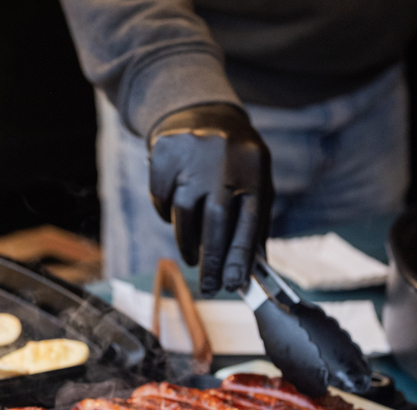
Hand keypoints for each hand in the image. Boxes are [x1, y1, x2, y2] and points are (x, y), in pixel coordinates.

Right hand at [148, 104, 272, 295]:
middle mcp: (224, 161)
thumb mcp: (254, 182)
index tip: (234, 285)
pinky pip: (161, 201)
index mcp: (254, 170)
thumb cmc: (235, 163)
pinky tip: (177, 210)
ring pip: (183, 214)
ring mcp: (191, 156)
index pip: (247, 220)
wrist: (202, 114)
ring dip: (188, 243)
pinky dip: (167, 213)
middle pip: (214, 222)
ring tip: (193, 256)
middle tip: (210, 287)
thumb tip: (250, 270)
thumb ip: (254, 222)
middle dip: (212, 261)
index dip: (240, 257)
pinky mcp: (165, 156)